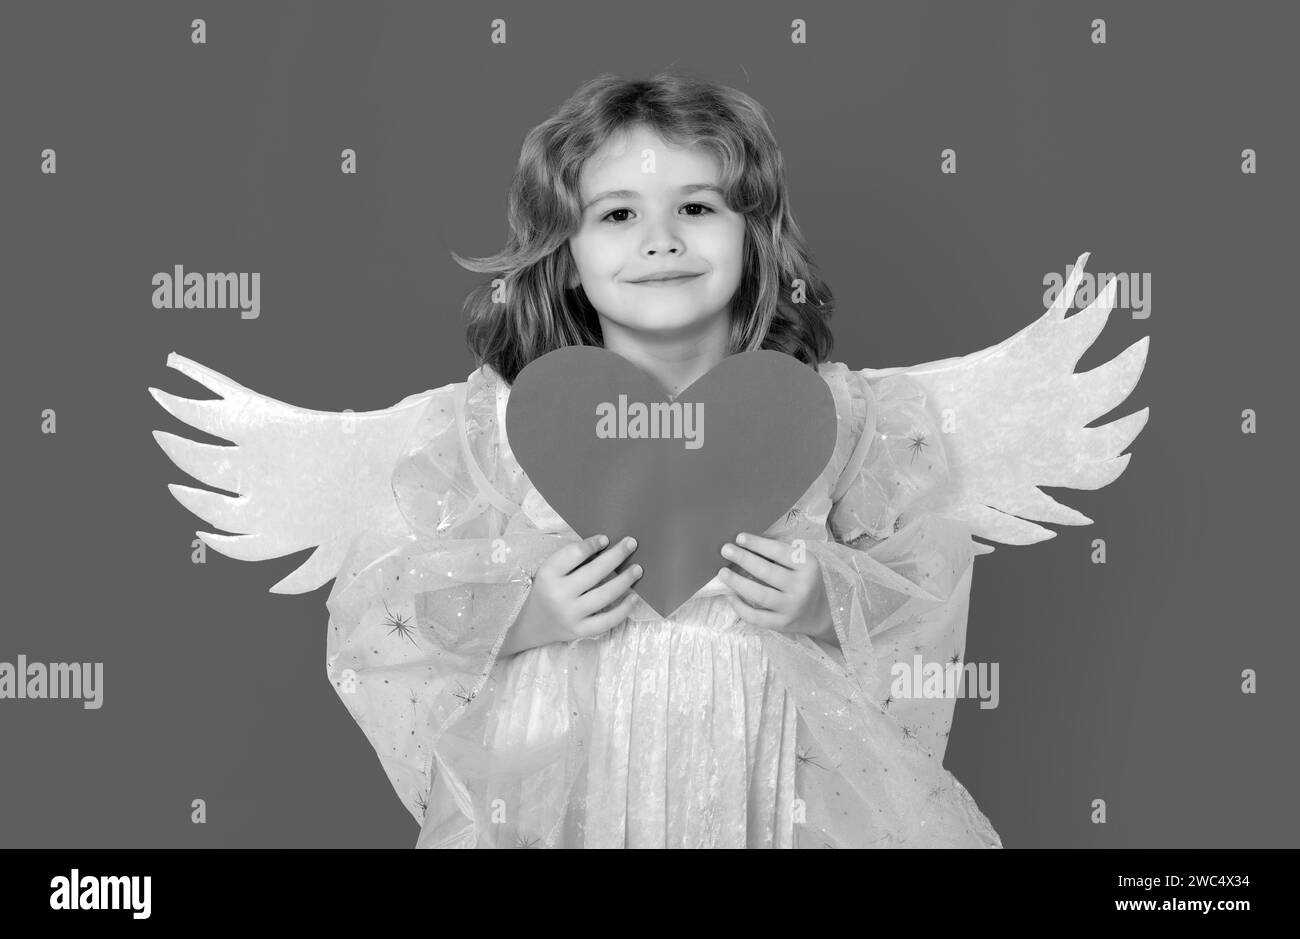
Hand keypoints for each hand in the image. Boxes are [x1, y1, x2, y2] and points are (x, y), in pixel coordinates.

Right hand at [499, 534, 641, 656]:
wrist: (532, 625)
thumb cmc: (546, 591)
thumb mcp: (550, 571)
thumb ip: (572, 560)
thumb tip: (607, 546)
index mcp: (548, 575)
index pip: (574, 554)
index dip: (592, 544)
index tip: (606, 538)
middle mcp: (559, 595)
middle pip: (594, 572)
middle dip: (616, 556)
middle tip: (632, 543)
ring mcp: (570, 615)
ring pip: (604, 595)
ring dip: (624, 580)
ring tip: (638, 569)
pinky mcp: (580, 631)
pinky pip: (607, 621)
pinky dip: (623, 609)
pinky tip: (633, 597)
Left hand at [717, 532, 833, 640]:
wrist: (823, 612)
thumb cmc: (806, 580)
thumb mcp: (802, 563)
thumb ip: (781, 555)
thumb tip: (747, 545)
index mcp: (808, 566)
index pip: (779, 552)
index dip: (757, 544)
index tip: (739, 538)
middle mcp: (802, 587)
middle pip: (767, 572)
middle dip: (743, 559)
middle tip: (725, 550)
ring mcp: (792, 607)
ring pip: (759, 595)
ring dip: (737, 582)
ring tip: (722, 573)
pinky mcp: (783, 624)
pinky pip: (757, 617)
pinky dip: (740, 607)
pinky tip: (730, 597)